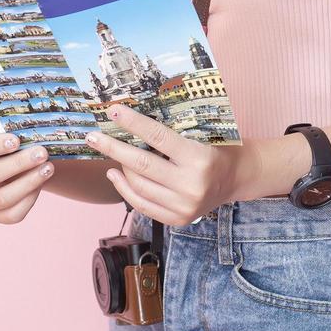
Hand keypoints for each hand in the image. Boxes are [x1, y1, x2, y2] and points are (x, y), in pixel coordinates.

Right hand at [0, 132, 53, 224]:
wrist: (9, 169)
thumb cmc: (3, 148)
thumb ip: (8, 134)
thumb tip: (29, 132)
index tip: (16, 140)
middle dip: (18, 163)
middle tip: (41, 152)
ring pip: (2, 198)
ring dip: (28, 182)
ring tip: (48, 168)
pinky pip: (13, 214)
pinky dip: (29, 198)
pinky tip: (40, 183)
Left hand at [85, 106, 255, 225]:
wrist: (237, 178)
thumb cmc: (219, 148)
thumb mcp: (204, 134)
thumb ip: (173, 132)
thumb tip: (134, 122)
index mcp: (200, 158)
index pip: (158, 137)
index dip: (133, 123)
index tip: (114, 111)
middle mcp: (191, 185)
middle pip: (142, 164)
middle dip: (113, 148)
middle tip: (93, 136)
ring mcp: (183, 206)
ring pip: (138, 186)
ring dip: (119, 168)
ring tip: (107, 153)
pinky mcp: (177, 219)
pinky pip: (143, 205)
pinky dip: (125, 189)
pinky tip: (115, 175)